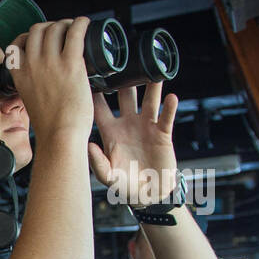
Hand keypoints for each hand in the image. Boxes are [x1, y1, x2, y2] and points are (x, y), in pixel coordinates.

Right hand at [8, 17, 93, 139]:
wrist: (59, 135)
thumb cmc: (50, 124)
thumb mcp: (30, 100)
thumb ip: (34, 83)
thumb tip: (48, 75)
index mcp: (19, 74)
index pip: (16, 44)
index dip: (29, 37)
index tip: (40, 39)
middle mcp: (32, 64)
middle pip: (37, 30)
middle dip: (50, 27)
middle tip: (62, 31)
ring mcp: (50, 62)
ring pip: (55, 28)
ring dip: (65, 23)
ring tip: (74, 28)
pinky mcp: (70, 63)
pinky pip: (75, 32)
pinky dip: (80, 23)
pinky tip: (85, 23)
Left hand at [88, 81, 178, 203]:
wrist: (148, 194)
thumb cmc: (124, 186)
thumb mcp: (107, 176)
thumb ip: (97, 162)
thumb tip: (87, 145)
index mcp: (110, 132)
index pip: (100, 108)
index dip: (94, 94)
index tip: (91, 76)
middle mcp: (127, 125)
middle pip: (124, 97)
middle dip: (123, 81)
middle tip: (121, 64)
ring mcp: (146, 127)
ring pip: (148, 101)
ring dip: (151, 88)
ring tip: (151, 73)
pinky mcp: (163, 133)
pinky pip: (167, 117)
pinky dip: (169, 107)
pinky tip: (171, 97)